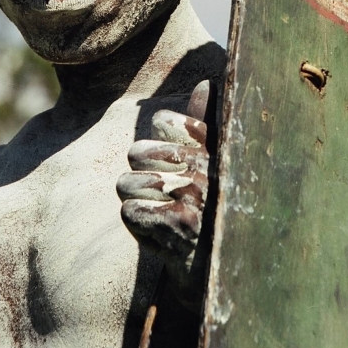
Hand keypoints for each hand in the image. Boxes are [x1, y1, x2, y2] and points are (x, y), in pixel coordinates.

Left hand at [116, 80, 216, 311]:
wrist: (222, 264)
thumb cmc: (213, 203)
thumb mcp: (215, 158)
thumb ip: (205, 119)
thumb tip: (206, 83)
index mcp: (212, 145)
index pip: (162, 120)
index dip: (159, 140)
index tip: (174, 158)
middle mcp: (205, 166)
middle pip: (135, 152)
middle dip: (139, 171)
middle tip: (161, 187)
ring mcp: (192, 196)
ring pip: (126, 183)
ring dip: (134, 198)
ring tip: (157, 207)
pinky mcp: (178, 226)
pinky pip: (129, 211)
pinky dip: (137, 222)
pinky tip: (157, 228)